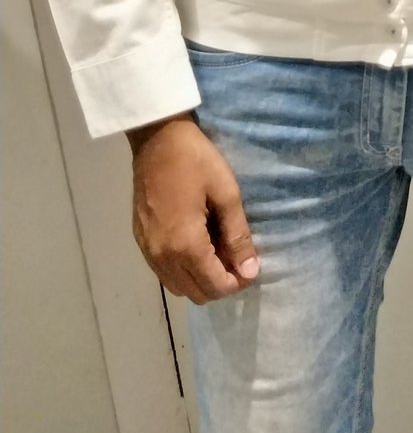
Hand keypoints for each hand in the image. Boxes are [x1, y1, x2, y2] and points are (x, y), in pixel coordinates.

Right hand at [129, 114, 259, 303]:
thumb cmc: (195, 160)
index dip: (237, 283)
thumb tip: (250, 270)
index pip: (214, 286)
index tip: (251, 267)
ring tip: (218, 252)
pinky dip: (183, 271)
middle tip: (237, 259)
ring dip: (200, 280)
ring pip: (178, 287)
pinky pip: (164, 272)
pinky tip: (196, 247)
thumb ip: (238, 236)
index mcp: (185, 244)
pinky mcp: (140, 241)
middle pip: (196, 293)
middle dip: (220, 284)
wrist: (155, 138)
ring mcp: (147, 250)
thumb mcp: (226, 193)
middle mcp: (162, 256)